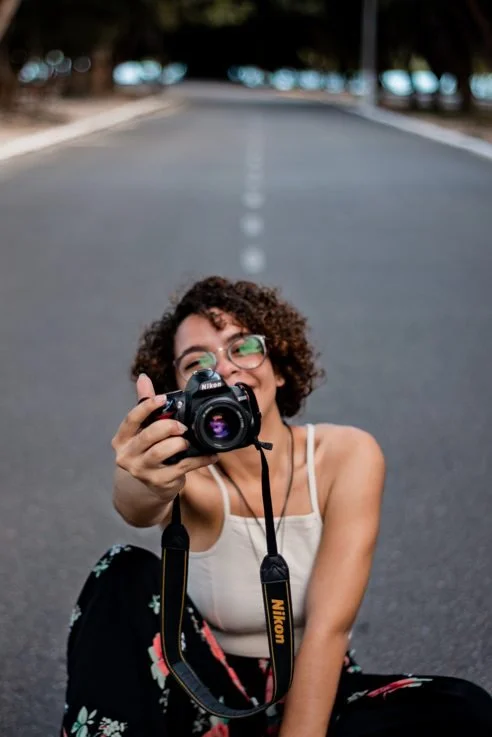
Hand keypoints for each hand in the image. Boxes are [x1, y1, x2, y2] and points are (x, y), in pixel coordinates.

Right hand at [111, 373, 217, 501]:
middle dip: (168, 426)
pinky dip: (199, 459)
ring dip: (179, 443)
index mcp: (122, 439)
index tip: (163, 398)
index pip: (131, 419)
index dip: (147, 407)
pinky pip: (183, 467)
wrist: (151, 486)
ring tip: (189, 441)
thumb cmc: (148, 451)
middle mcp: (127, 456)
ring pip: (161, 452)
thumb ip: (144, 404)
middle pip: (148, 435)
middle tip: (182, 426)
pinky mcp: (159, 482)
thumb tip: (143, 378)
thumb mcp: (143, 430)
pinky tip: (210, 455)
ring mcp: (142, 471)